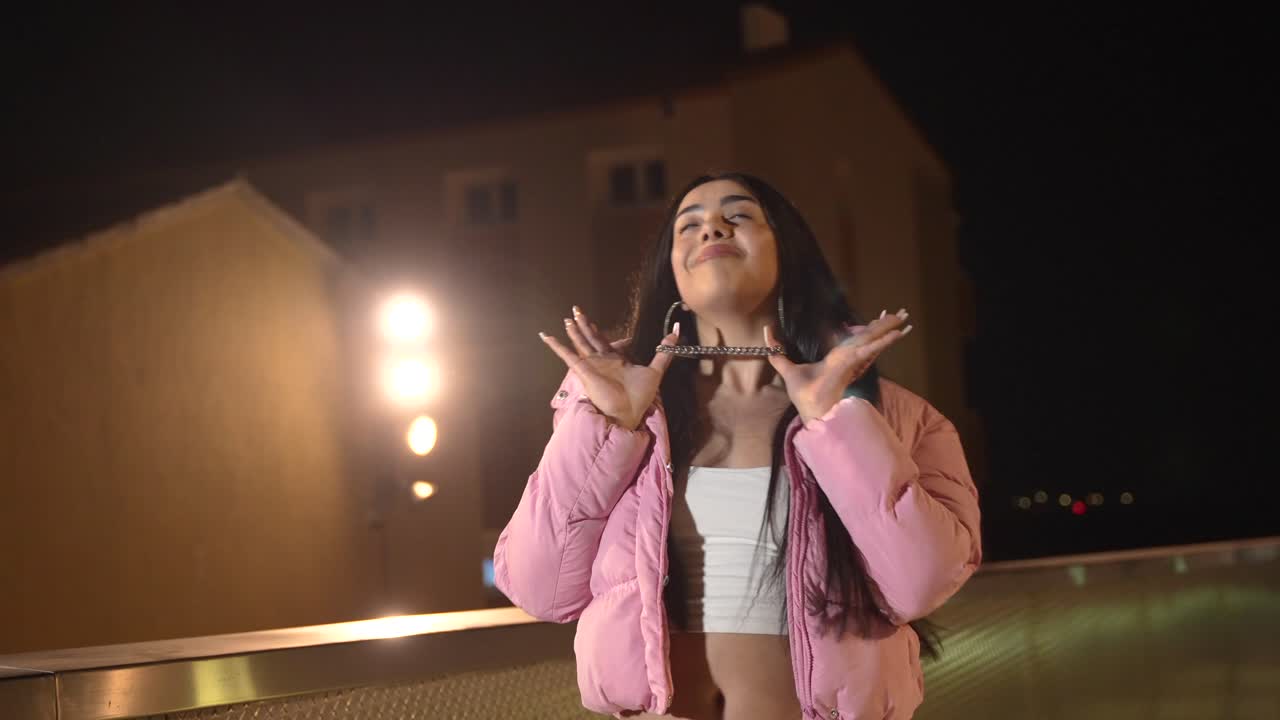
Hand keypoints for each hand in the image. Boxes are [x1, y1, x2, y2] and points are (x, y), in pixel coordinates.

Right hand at [540, 306, 679, 429]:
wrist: (628, 412)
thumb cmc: (640, 396)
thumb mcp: (656, 369)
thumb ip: (665, 351)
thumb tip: (677, 331)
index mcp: (616, 361)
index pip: (607, 342)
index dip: (602, 332)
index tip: (597, 323)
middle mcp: (602, 361)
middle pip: (591, 338)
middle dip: (585, 324)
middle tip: (577, 310)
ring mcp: (591, 365)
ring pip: (580, 342)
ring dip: (574, 330)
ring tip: (568, 317)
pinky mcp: (583, 369)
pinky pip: (567, 355)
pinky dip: (556, 346)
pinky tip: (546, 336)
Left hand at [766, 309, 912, 422]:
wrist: (810, 409)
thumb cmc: (802, 394)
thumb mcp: (787, 367)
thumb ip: (777, 351)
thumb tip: (767, 331)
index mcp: (838, 357)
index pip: (856, 339)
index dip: (869, 329)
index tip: (881, 317)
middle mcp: (848, 357)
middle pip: (869, 336)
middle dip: (885, 325)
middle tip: (902, 313)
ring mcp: (852, 360)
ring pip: (872, 339)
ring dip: (888, 327)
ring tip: (903, 316)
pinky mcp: (853, 363)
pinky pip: (871, 349)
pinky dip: (884, 341)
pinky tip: (897, 333)